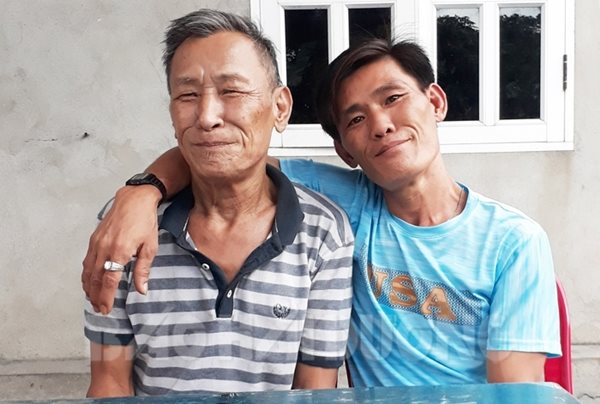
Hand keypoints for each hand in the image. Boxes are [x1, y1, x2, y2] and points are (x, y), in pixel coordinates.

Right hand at [82, 185, 160, 313]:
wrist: (134, 200)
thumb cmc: (145, 221)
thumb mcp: (150, 247)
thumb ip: (143, 270)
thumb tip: (141, 290)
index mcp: (120, 251)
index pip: (109, 281)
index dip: (107, 297)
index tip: (106, 309)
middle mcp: (104, 248)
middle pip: (96, 279)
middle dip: (96, 296)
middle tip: (99, 309)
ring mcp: (97, 243)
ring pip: (88, 271)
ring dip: (89, 287)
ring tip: (92, 300)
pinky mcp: (94, 239)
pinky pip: (87, 261)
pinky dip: (86, 274)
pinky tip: (88, 281)